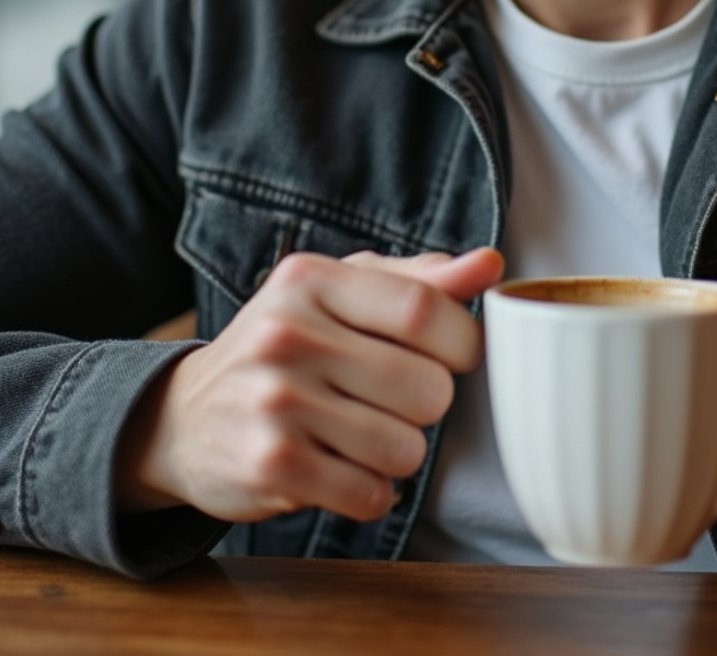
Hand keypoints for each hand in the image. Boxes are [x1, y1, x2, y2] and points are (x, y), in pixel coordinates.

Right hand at [116, 245, 503, 522]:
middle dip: (427, 404)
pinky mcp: (270, 466)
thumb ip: (417, 280)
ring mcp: (276, 402)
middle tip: (392, 399)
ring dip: (399, 452)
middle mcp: (287, 334)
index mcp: (311, 280)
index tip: (455, 356)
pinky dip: (370, 491)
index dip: (462, 342)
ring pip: (405, 447)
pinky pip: (370, 493)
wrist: (183, 418)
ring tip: (360, 433)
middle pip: (426, 387)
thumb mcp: (339, 294)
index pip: (424, 311)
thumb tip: (490, 266)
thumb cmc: (285, 345)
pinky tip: (340, 469)